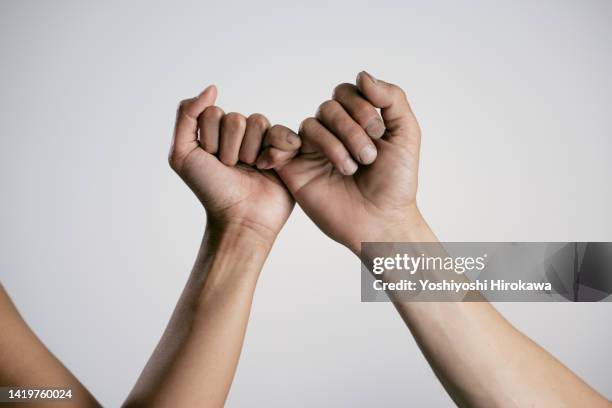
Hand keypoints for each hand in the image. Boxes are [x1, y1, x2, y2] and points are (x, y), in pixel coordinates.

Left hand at [169, 85, 298, 242]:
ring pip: (258, 122)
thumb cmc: (211, 190)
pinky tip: (269, 167)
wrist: (241, 219)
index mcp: (215, 132)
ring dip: (251, 152)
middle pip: (236, 119)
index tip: (211, 162)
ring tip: (250, 171)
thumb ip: (187, 115)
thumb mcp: (182, 154)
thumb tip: (212, 88)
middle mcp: (239, 135)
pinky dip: (275, 152)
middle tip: (232, 170)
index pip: (213, 113)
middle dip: (230, 149)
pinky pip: (282, 132)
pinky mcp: (285, 150)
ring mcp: (263, 141)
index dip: (210, 140)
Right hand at [274, 72, 425, 252]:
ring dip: (335, 145)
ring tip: (351, 169)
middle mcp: (333, 132)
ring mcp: (313, 150)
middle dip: (352, 129)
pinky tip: (311, 160)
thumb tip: (362, 75)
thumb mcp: (406, 134)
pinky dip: (286, 144)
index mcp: (356, 121)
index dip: (361, 105)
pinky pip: (281, 143)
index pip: (347, 92)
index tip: (379, 133)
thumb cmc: (396, 183)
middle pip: (329, 106)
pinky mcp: (295, 169)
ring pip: (311, 124)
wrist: (381, 221)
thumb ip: (392, 98)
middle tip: (369, 157)